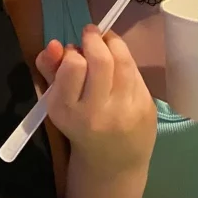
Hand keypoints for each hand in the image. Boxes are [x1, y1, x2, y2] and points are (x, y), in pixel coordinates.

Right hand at [36, 25, 155, 174]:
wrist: (112, 164)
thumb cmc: (79, 127)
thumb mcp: (57, 102)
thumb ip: (51, 70)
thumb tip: (54, 43)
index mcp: (68, 112)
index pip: (73, 67)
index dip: (73, 52)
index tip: (72, 51)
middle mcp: (98, 113)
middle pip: (101, 61)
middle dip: (95, 39)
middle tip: (90, 33)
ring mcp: (126, 111)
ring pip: (123, 62)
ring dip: (113, 44)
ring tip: (105, 41)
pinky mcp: (146, 109)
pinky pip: (136, 73)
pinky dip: (126, 62)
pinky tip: (119, 65)